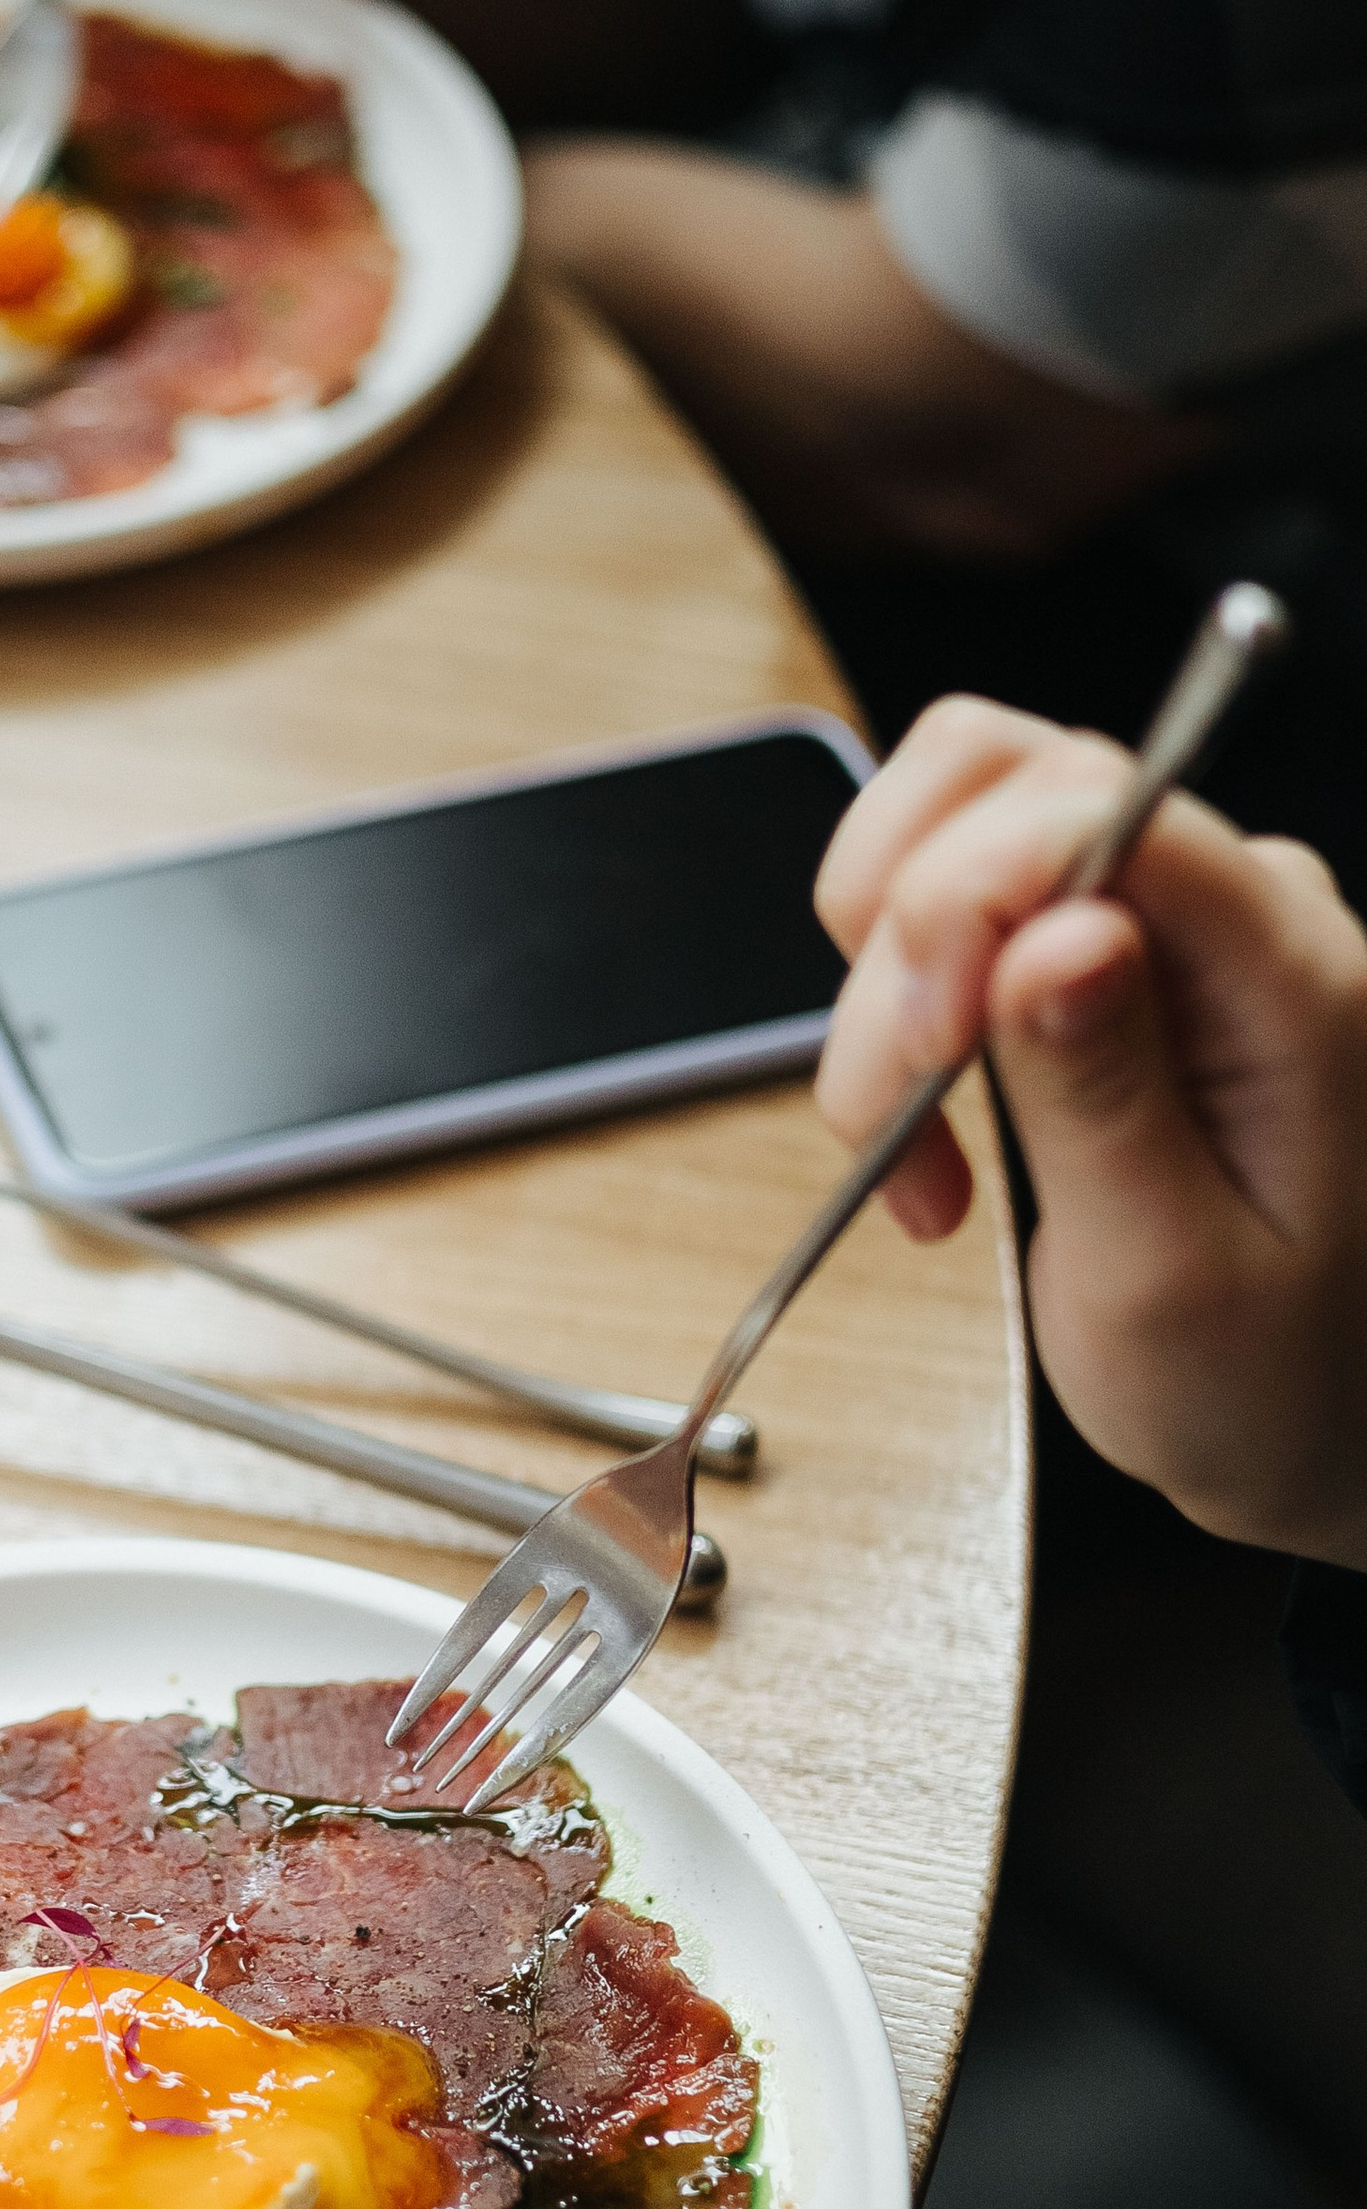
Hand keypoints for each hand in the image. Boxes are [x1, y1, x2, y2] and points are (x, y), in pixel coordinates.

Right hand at [813, 696, 1366, 1568]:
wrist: (1329, 1424)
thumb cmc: (1271, 1379)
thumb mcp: (1172, 1282)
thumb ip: (1108, 1098)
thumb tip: (1052, 931)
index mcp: (1296, 978)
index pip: (1105, 809)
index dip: (966, 894)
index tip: (919, 1057)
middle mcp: (1244, 908)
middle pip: (1013, 784)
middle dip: (902, 943)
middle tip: (890, 1126)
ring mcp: (1178, 915)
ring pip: (963, 823)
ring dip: (886, 975)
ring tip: (911, 1147)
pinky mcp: (1117, 943)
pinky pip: (965, 895)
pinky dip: (903, 995)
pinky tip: (930, 1124)